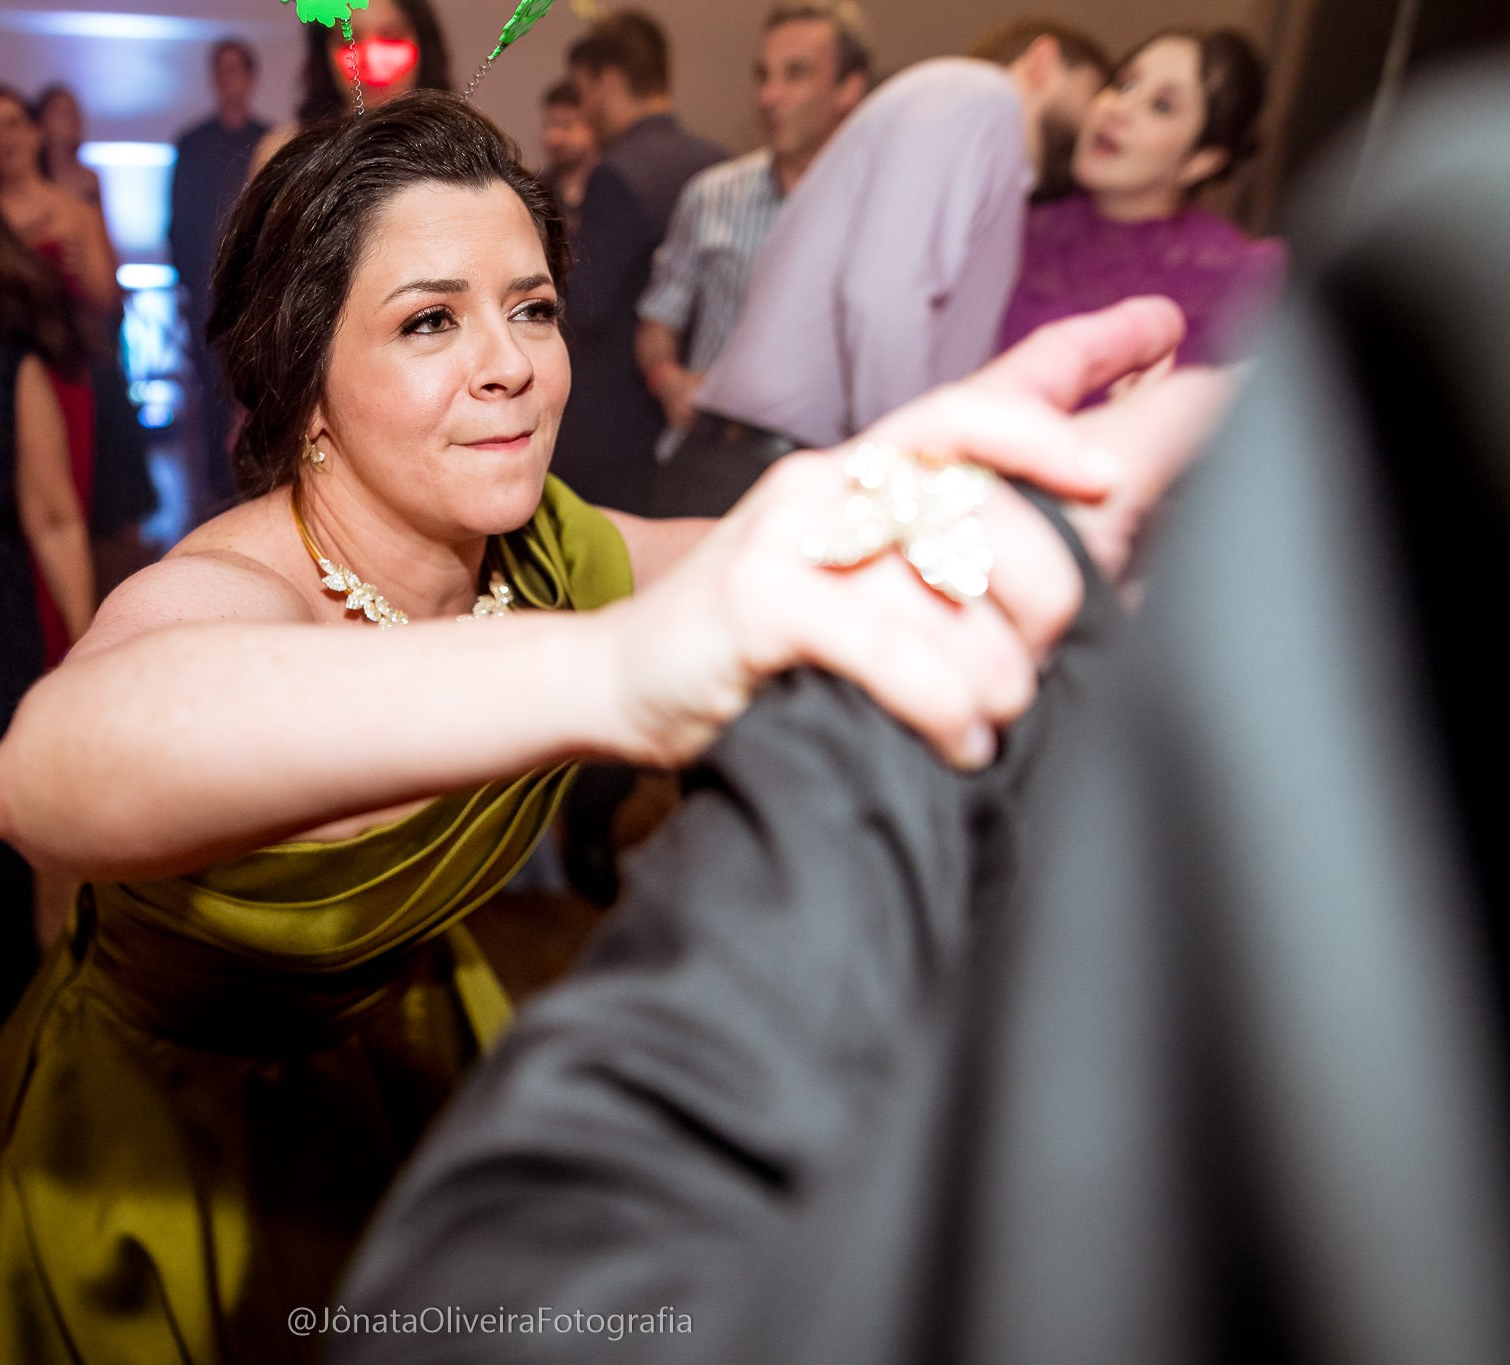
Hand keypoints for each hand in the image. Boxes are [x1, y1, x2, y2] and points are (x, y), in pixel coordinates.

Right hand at [601, 298, 1202, 770]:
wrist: (612, 681)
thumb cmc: (750, 649)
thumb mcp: (846, 590)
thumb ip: (927, 570)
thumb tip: (1055, 592)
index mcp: (856, 472)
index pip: (967, 412)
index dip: (1054, 420)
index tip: (1133, 431)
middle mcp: (828, 483)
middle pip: (985, 504)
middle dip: (1046, 591)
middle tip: (1044, 663)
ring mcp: (789, 533)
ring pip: (946, 586)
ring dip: (993, 676)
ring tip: (992, 723)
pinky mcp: (757, 599)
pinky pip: (886, 643)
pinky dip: (937, 702)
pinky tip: (956, 742)